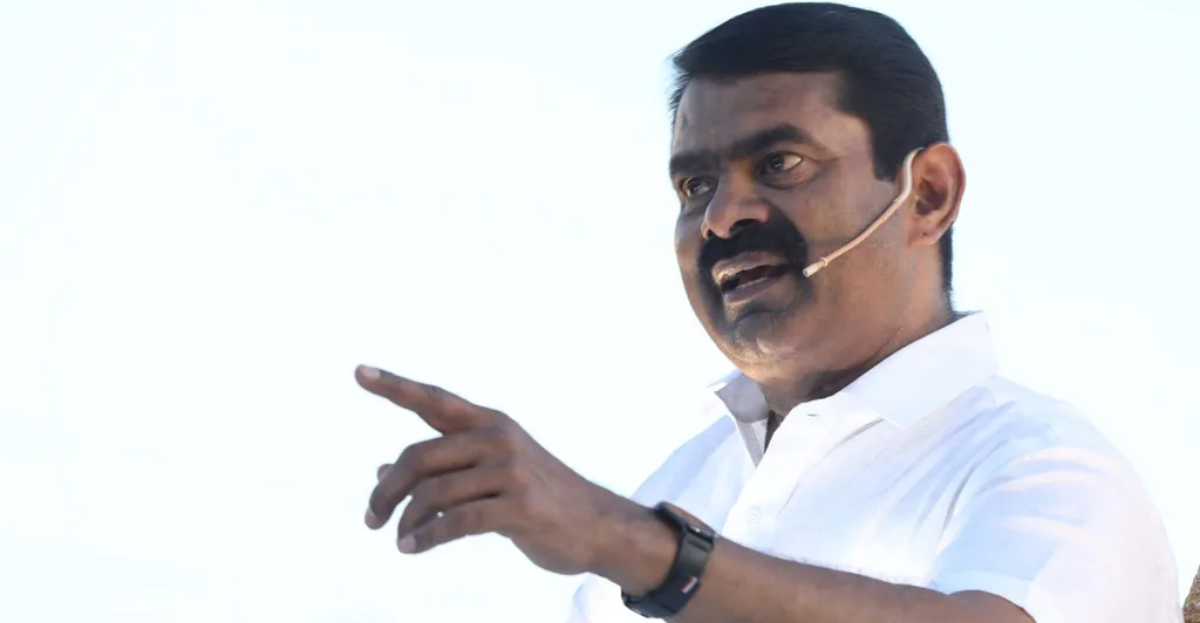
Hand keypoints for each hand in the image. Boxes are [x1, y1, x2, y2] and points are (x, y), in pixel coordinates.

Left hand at [356, 364, 655, 576]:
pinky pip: (456, 521)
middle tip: (370, 517)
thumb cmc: (538, 499)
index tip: (359, 372)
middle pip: (419, 456)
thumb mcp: (489, 476)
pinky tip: (412, 549)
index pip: (434, 400)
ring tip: (398, 540)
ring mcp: (510, 470)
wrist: (597, 525)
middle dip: (387, 490)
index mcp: (489, 423)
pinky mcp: (519, 505)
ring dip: (406, 520)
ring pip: (434, 492)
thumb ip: (441, 470)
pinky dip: (427, 538)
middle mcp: (497, 438)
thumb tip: (380, 473)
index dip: (395, 386)